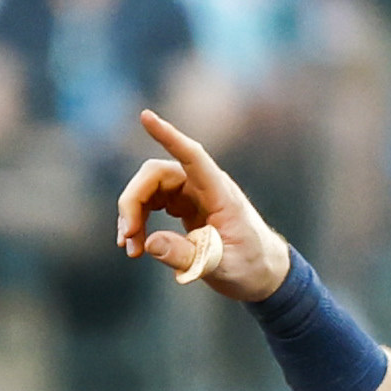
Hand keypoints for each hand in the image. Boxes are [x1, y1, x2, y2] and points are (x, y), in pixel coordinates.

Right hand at [114, 108, 288, 301]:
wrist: (264, 273)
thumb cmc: (251, 267)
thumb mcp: (222, 268)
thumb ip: (187, 256)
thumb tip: (149, 243)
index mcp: (220, 193)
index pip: (192, 156)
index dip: (169, 136)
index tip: (145, 117)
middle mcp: (204, 187)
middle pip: (156, 175)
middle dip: (133, 202)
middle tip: (127, 240)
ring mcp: (193, 194)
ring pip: (149, 188)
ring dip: (133, 215)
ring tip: (131, 250)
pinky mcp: (185, 206)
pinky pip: (152, 202)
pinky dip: (139, 221)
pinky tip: (137, 245)